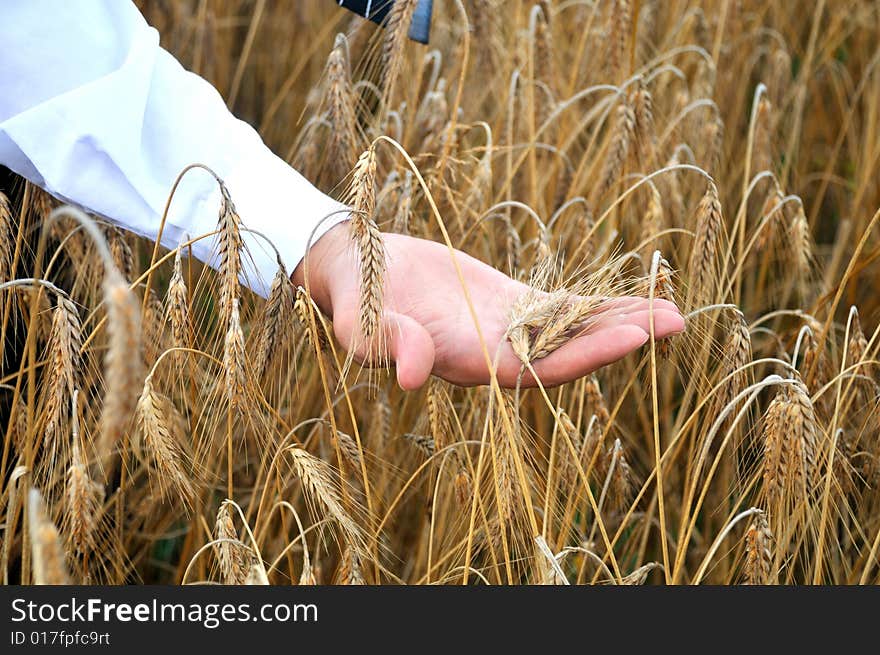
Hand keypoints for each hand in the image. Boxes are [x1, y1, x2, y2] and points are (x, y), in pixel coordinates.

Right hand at [292, 224, 684, 389]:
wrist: (356, 271)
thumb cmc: (354, 299)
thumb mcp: (364, 323)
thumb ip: (389, 346)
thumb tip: (409, 378)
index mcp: (466, 364)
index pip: (537, 368)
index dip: (586, 355)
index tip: (635, 337)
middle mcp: (494, 354)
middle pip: (568, 352)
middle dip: (621, 338)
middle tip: (678, 320)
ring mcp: (504, 329)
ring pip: (570, 329)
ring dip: (619, 320)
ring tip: (673, 309)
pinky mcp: (506, 304)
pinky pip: (558, 306)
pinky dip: (593, 301)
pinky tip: (631, 294)